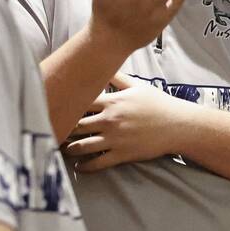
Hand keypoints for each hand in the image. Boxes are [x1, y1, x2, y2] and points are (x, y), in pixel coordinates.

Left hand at [65, 74, 190, 170]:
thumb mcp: (137, 86)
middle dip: (63, 129)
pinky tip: (79, 166)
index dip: (65, 106)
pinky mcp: (122, 155)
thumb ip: (117, 77)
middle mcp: (110, 120)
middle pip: (76, 125)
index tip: (55, 108)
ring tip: (62, 149)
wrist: (177, 125)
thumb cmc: (158, 104)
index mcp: (112, 102)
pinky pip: (98, 163)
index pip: (80, 103)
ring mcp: (115, 139)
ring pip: (82, 146)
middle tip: (52, 132)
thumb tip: (104, 64)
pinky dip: (85, 166)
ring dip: (70, 149)